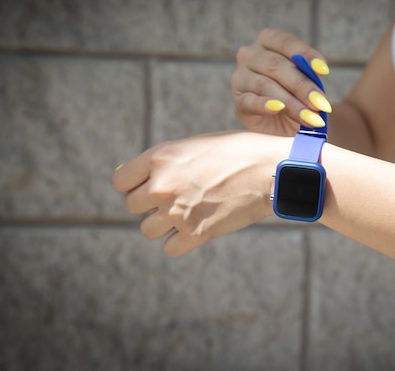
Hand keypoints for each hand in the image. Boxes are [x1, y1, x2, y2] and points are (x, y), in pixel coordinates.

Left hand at [112, 131, 287, 256]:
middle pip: (132, 206)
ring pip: (147, 230)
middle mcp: (162, 185)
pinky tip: (196, 227)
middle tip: (174, 198)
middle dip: (149, 204)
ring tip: (186, 213)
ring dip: (163, 224)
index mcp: (160, 157)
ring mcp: (177, 212)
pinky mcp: (195, 234)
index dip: (134, 184)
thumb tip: (137, 182)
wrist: (273, 171)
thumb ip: (165, 163)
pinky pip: (169, 248)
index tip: (148, 185)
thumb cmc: (238, 152)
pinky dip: (180, 242)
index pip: (121, 181)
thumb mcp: (196, 146)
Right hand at [232, 28, 332, 136]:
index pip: (285, 42)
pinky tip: (278, 109)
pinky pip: (249, 102)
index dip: (304, 54)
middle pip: (276, 65)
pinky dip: (264, 105)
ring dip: (291, 102)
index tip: (324, 70)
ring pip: (265, 85)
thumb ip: (309, 75)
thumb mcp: (305, 82)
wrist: (285, 123)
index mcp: (268, 41)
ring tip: (310, 117)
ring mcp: (241, 78)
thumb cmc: (296, 94)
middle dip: (301, 85)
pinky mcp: (238, 102)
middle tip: (320, 103)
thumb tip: (318, 73)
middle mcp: (250, 54)